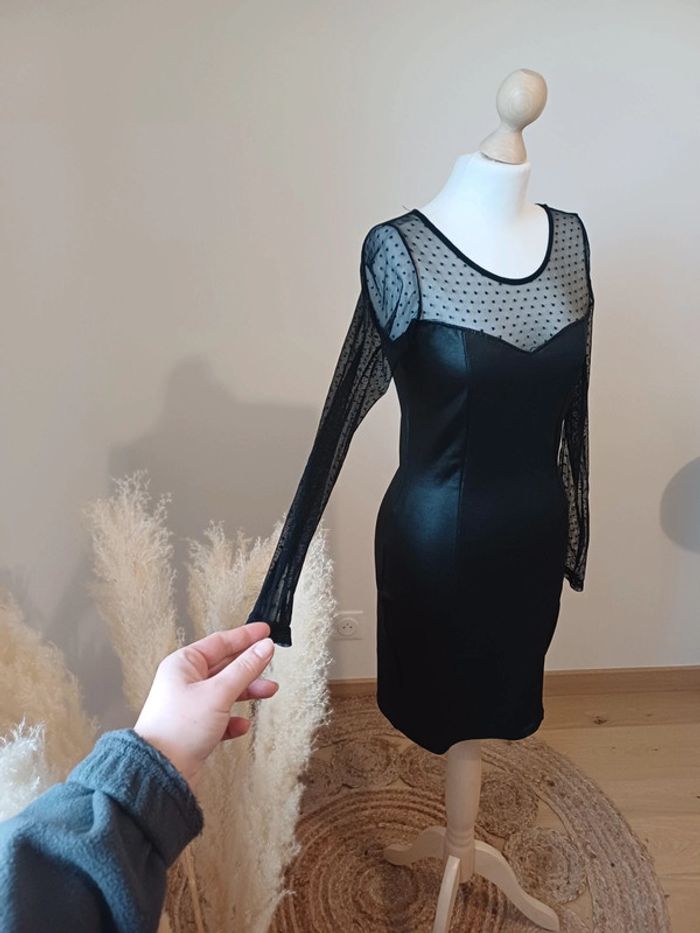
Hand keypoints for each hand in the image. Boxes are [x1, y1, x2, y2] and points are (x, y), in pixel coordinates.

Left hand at [133, 622, 276, 792]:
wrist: (161, 772)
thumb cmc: (178, 728)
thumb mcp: (219, 692)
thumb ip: (245, 668)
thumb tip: (264, 647)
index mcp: (184, 664)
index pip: (220, 642)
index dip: (245, 636)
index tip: (264, 631)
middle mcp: (185, 681)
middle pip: (225, 666)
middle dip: (250, 666)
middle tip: (270, 661)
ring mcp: (190, 705)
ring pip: (226, 691)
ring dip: (247, 691)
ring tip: (268, 692)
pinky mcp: (194, 728)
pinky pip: (220, 717)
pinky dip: (233, 720)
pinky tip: (241, 725)